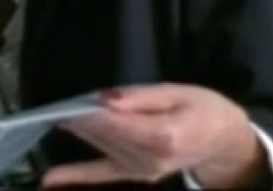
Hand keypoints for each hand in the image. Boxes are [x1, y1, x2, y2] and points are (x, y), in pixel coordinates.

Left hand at [42, 84, 270, 188]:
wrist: (222, 141)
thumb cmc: (204, 109)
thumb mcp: (179, 92)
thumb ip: (142, 97)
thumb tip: (108, 99)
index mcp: (163, 136)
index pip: (118, 123)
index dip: (94, 110)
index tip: (74, 99)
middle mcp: (149, 159)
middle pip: (105, 134)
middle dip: (81, 116)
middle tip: (59, 101)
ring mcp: (140, 171)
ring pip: (100, 146)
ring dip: (78, 130)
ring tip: (53, 115)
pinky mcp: (134, 175)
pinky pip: (101, 174)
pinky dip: (75, 176)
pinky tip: (50, 180)